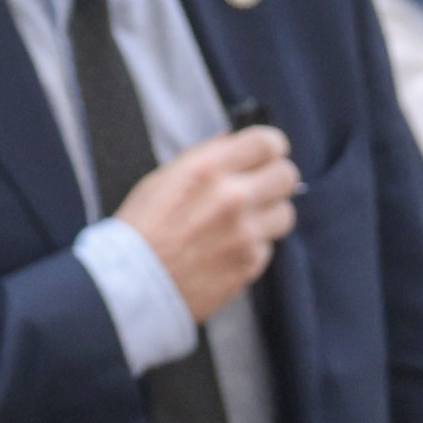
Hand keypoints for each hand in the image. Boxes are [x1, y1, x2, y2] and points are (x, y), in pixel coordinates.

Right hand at [118, 125, 299, 320]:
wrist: (136, 282)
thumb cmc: (143, 227)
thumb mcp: (164, 177)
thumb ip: (205, 157)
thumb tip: (233, 140)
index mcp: (209, 167)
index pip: (267, 143)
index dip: (270, 147)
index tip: (266, 155)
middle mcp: (233, 197)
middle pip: (287, 176)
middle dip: (275, 179)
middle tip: (260, 188)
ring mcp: (246, 233)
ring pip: (285, 213)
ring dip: (269, 215)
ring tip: (243, 222)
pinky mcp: (251, 263)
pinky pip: (269, 246)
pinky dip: (255, 246)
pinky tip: (228, 249)